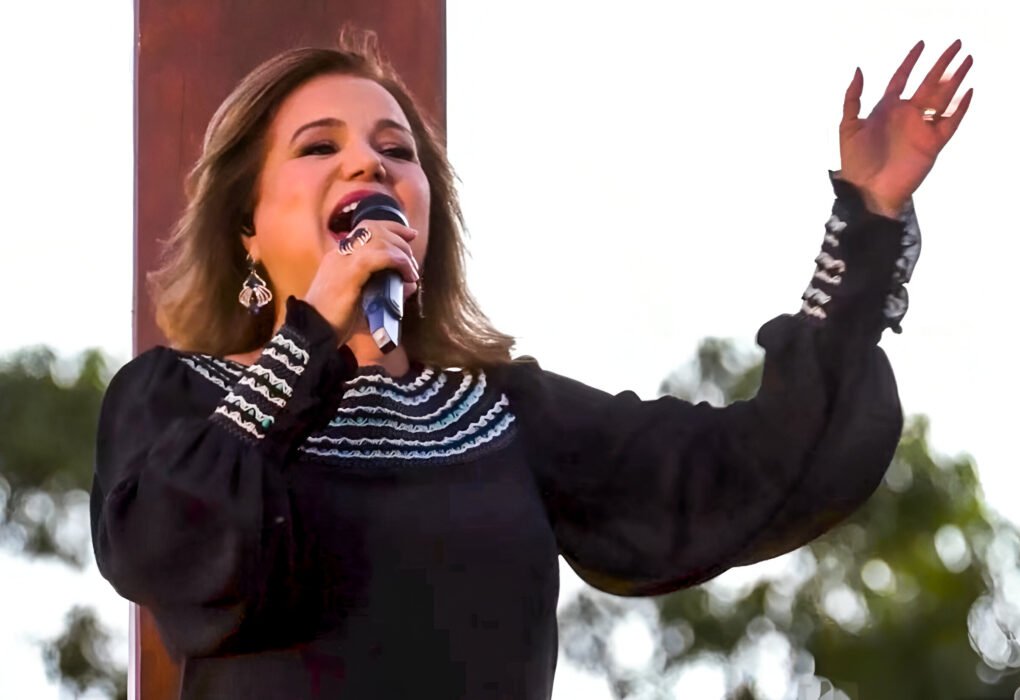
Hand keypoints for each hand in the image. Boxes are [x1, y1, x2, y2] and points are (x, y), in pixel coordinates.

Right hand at [302, 221, 419, 344]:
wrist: (313, 332)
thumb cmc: (336, 322)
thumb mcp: (364, 304)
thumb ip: (386, 293)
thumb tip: (408, 285)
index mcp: (339, 256)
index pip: (366, 228)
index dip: (391, 227)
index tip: (410, 235)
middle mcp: (340, 252)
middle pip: (374, 227)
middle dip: (400, 236)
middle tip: (413, 259)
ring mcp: (343, 260)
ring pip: (379, 238)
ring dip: (401, 251)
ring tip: (411, 272)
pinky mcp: (350, 271)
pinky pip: (380, 256)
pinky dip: (399, 262)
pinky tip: (407, 275)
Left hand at [839, 40, 973, 217]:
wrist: (867, 190)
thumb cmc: (855, 162)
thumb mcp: (848, 127)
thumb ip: (852, 98)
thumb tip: (858, 69)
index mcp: (886, 109)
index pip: (901, 79)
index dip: (910, 61)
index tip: (921, 45)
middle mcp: (906, 115)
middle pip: (928, 83)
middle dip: (942, 64)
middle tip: (956, 45)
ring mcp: (920, 128)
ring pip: (942, 98)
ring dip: (956, 80)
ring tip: (967, 62)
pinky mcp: (932, 143)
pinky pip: (950, 122)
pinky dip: (960, 108)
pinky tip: (967, 92)